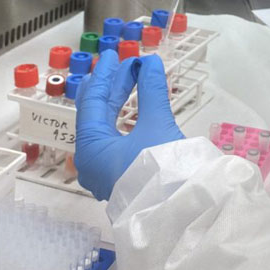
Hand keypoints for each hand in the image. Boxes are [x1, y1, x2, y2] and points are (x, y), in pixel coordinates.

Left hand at [75, 50, 183, 200]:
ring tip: (131, 80)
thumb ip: (151, 90)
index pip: (92, 102)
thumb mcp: (156, 124)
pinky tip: (137, 110)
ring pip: (107, 127)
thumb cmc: (160, 170)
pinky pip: (117, 139)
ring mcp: (107, 171)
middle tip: (122, 64)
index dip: (103, 75)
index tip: (112, 56)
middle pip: (97, 114)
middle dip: (111, 86)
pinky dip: (126, 119)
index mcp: (90, 148)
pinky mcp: (122, 177)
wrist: (179, 213)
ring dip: (120, 102)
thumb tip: (150, 62)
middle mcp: (92, 160)